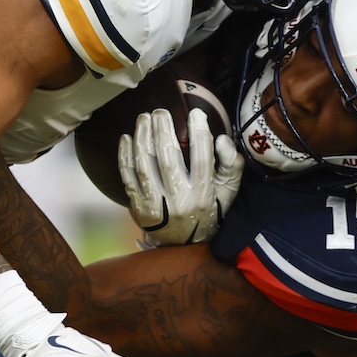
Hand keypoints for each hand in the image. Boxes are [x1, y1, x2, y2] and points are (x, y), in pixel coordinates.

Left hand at [118, 108, 242, 245]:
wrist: (184, 245)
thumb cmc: (209, 211)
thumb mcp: (228, 192)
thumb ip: (231, 165)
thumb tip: (222, 139)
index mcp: (203, 194)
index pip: (201, 157)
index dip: (198, 132)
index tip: (195, 113)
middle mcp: (179, 200)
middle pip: (167, 157)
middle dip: (162, 130)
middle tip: (160, 111)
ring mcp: (156, 205)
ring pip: (145, 165)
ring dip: (142, 138)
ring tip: (143, 118)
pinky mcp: (138, 207)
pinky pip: (128, 177)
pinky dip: (125, 156)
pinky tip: (126, 138)